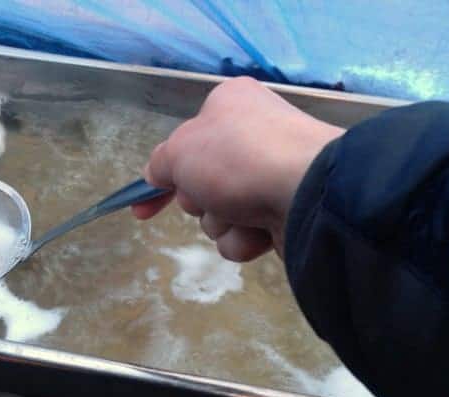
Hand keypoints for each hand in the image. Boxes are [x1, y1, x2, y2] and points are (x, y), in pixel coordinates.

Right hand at [133, 77, 343, 260]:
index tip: (141, 209)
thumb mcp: (179, 151)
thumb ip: (159, 164)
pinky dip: (244, 238)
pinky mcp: (285, 212)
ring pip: (219, 215)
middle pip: (200, 186)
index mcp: (229, 107)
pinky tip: (261, 229)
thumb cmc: (236, 158)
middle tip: (212, 195)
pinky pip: (243, 235)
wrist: (306, 190)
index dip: (160, 180)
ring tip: (244, 213)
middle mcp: (251, 138)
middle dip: (200, 200)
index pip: (183, 145)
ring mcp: (270, 177)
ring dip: (223, 222)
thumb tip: (156, 175)